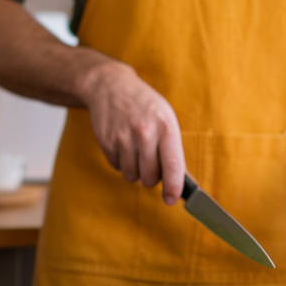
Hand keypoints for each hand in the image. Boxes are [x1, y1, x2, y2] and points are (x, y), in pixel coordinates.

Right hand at [82, 60, 185, 204]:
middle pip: (150, 177)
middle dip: (152, 177)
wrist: (109, 85)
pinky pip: (117, 167)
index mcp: (166, 126)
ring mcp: (123, 137)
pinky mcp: (106, 141)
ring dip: (135, 171)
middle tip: (150, 163)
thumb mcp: (165, 118)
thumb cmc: (143, 104)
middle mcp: (145, 132)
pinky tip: (122, 145)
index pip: (172, 166)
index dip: (173, 188)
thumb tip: (178, 182)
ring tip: (136, 152)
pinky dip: (121, 162)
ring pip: (132, 176)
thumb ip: (171, 148)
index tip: (171, 199)